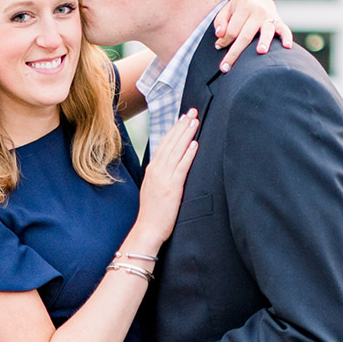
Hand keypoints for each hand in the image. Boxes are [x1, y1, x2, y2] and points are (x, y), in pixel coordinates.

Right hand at [133, 108, 197, 246]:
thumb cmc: (153, 213)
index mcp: (152, 170)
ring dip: (186, 135)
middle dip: (182, 126)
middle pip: (170, 143)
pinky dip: (188, 154)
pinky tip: (195, 144)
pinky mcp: (172, 188)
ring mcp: (163, 178)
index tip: (183, 118)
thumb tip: (171, 165)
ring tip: (195, 121)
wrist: (147, 229)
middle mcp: (156, 170)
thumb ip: (162, 175)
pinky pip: (181, 167)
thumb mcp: (154, 188)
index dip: (174, 129)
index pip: (164, 144)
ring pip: (176, 151)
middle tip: (192, 111)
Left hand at [214, 0, 292, 70]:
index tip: (219, 47)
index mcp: (243, 7)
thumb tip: (219, 35)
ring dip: (264, 41)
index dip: (224, 41)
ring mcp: (269, 17)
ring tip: (260, 51)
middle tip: (225, 67)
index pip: (232, 30)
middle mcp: (257, 12)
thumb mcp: (226, 11)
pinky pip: (285, 30)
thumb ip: (220, 22)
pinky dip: (287, 38)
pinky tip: (287, 47)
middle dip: (235, 52)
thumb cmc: (238, 10)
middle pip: (245, 35)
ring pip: (266, 31)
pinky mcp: (280, 22)